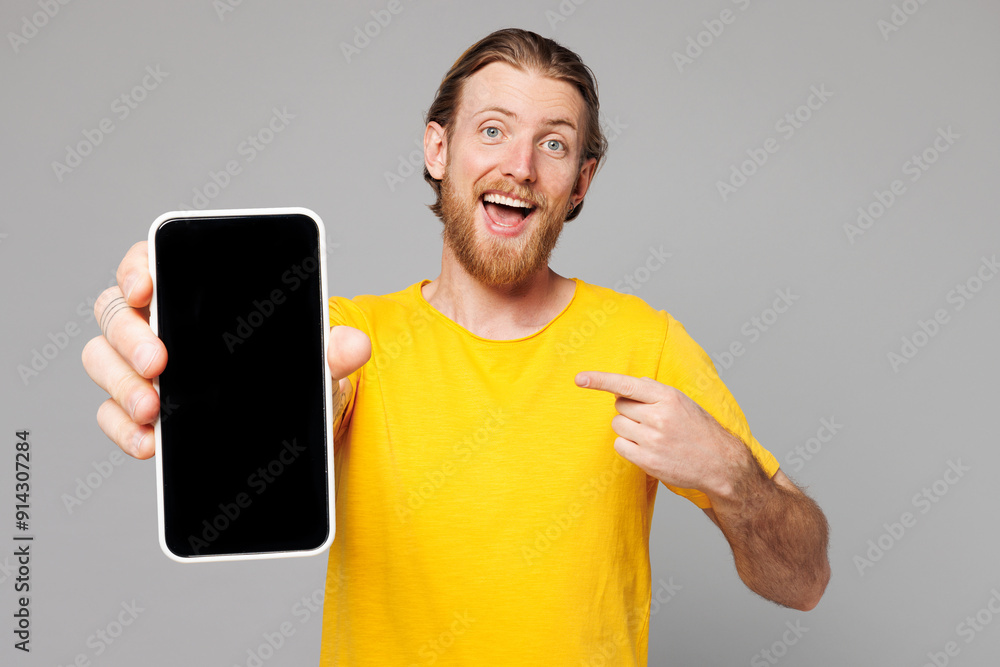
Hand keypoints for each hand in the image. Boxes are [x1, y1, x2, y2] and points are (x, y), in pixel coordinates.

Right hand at [82, 241, 371, 458]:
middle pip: (116, 313)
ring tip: (153, 411)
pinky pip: (111, 414)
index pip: (149, 261)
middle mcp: (155, 319)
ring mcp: (138, 363)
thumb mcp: (313, 355)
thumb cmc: (287, 363)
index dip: (137, 268)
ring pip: (103, 360)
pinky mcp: (136, 406)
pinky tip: (150, 443)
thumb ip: (331, 348)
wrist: (289, 409)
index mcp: (192, 289)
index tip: (145, 287)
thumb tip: (356, 345)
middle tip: (161, 364)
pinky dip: (124, 430)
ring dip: (122, 385)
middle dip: (131, 338)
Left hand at [574, 371, 748, 498]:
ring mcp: (652, 440)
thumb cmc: (698, 428)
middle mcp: (659, 416)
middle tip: (650, 419)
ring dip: (628, 428)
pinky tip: (646, 447)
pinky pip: (619, 445)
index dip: (600, 380)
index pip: (627, 384)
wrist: (720, 462)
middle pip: (620, 406)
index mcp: (668, 396)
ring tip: (651, 434)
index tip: (579, 379)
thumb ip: (653, 391)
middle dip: (629, 410)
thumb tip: (623, 388)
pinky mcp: (647, 460)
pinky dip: (627, 445)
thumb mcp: (682, 401)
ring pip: (618, 425)